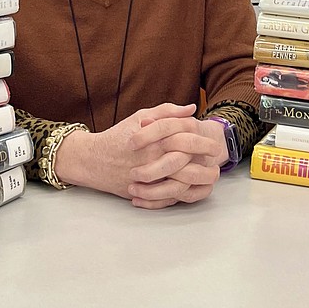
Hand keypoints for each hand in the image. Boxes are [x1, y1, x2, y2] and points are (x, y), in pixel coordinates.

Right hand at [52, 103, 215, 204]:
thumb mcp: (141, 116)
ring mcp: (147, 180)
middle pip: (187, 166)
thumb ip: (167, 111)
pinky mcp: (143, 193)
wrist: (92, 160)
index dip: (204, 143)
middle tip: (216, 163)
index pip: (187, 141)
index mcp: (154, 140)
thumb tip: (192, 108)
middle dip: (206, 166)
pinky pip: (168, 199)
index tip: (215, 144)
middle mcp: (152, 161)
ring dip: (198, 183)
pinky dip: (182, 196)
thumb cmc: (118, 136)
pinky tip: (192, 188)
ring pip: (180, 186)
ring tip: (210, 178)